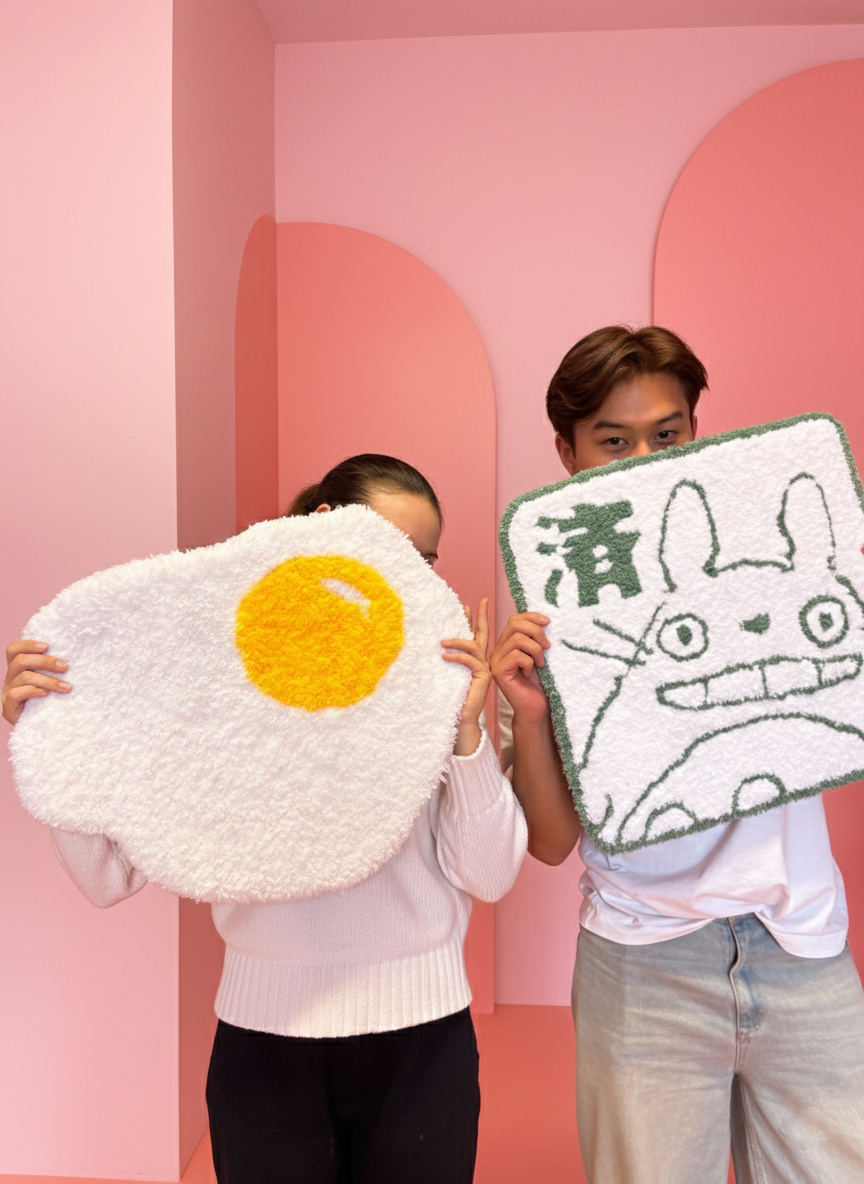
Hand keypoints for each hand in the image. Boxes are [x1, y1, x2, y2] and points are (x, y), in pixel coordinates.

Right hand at [2, 640, 70, 725]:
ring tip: (66, 687)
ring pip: (23, 677)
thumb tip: (71, 657)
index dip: (28, 644)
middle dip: (45, 661)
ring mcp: (7, 693)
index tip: (48, 646)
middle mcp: (10, 679)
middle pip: (20, 660)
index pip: (14, 649)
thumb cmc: (49, 702)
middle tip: (65, 667)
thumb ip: (51, 670)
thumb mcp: (49, 682)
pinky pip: (16, 694)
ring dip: (48, 680)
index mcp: (17, 669)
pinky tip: (47, 695)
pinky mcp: (8, 708)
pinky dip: (33, 691)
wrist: (42, 729)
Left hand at [441, 598, 490, 755]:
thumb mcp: (447, 672)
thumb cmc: (450, 697)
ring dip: (458, 641)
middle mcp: (483, 661)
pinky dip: (457, 657)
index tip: (469, 605)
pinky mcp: (483, 677)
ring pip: (474, 646)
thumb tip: (434, 642)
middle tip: (483, 601)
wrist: (460, 717)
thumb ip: (447, 657)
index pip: (476, 635)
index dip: (474, 619)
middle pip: (484, 634)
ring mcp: (485, 668)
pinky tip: (444, 656)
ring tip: (442, 642)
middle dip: (482, 617)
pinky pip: (471, 661)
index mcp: (475, 659)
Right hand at [489, 612, 551, 724]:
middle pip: (514, 624)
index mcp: (507, 644)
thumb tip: (545, 620)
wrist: (536, 709)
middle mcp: (498, 651)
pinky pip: (517, 656)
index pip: (515, 620)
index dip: (531, 616)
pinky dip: (529, 662)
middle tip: (548, 647)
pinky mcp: (498, 672)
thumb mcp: (539, 655)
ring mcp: (496, 661)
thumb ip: (536, 639)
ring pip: (517, 639)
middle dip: (536, 631)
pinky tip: (530, 673)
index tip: (548, 622)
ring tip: (541, 664)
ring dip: (535, 650)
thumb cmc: (540, 684)